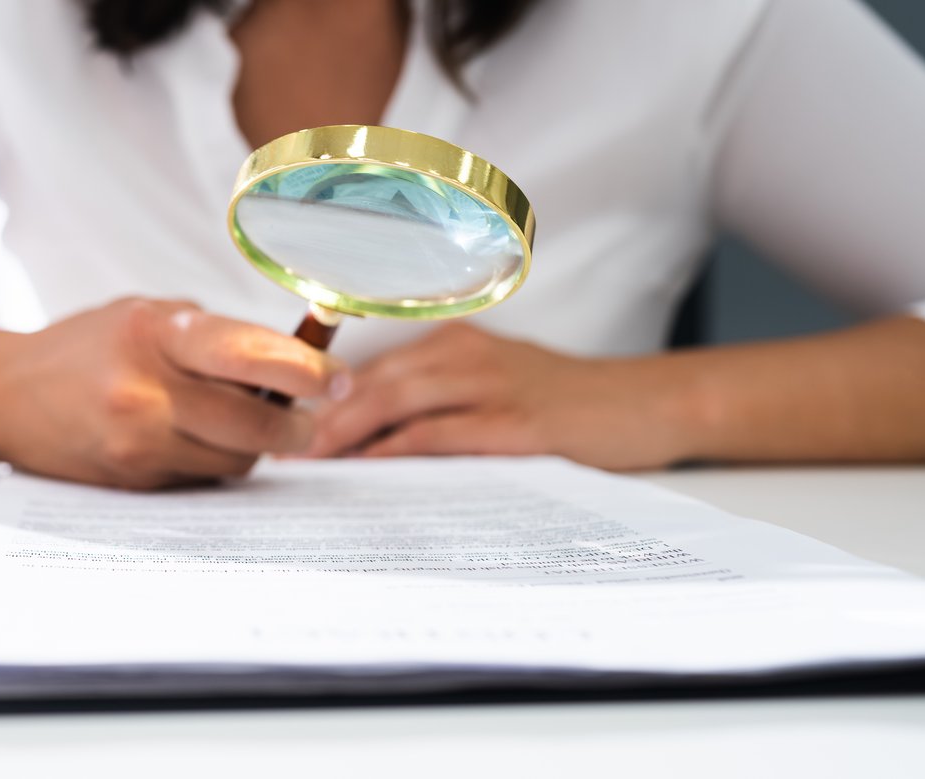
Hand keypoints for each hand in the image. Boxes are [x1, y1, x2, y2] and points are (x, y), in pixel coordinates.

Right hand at [0, 298, 346, 488]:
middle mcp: (144, 392)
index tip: (337, 379)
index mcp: (154, 334)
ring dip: (257, 445)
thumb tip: (291, 359)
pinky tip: (200, 440)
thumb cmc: (86, 347)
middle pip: (254, 423)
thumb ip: (212, 334)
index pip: (250, 355)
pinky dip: (215, 462)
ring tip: (249, 423)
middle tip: (309, 416)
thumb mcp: (146, 315)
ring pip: (235, 459)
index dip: (307, 370)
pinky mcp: (132, 481)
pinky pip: (203, 478)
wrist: (5, 395)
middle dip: (296, 424)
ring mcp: (136, 443)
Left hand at [302, 323, 694, 468]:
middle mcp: (465, 354)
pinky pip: (442, 434)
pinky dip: (397, 451)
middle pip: (371, 382)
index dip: (320, 397)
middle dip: (318, 417)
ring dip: (345, 433)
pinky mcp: (517, 423)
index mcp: (454, 343)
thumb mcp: (495, 389)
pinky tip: (367, 470)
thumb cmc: (565, 406)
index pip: (370, 369)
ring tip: (306, 462)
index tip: (280, 425)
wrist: (647, 405)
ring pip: (397, 402)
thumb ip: (436, 405)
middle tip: (276, 448)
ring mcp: (492, 385)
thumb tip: (366, 442)